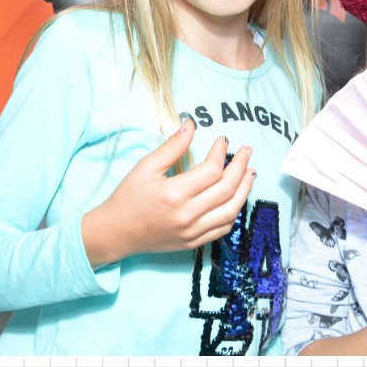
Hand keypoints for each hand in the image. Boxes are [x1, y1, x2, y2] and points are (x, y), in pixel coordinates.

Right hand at [81, 120, 254, 268]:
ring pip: (231, 211)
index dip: (221, 152)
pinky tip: (237, 197)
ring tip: (250, 173)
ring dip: (245, 190)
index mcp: (174, 194)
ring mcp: (192, 232)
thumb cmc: (128, 197)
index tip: (223, 139)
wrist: (116, 232)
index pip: (211, 170)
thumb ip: (172, 146)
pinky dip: (234, 212)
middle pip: (227, 189)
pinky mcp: (193, 243)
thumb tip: (191, 124)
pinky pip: (223, 229)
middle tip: (247, 152)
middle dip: (241, 167)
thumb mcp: (146, 167)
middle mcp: (187, 215)